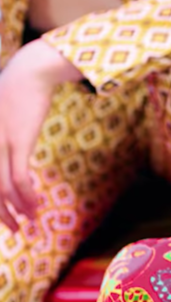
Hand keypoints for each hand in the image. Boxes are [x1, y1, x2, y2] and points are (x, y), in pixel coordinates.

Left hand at [0, 39, 82, 230]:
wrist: (30, 72)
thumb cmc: (13, 93)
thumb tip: (3, 157)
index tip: (3, 216)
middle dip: (0, 214)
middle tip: (13, 229)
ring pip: (0, 190)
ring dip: (15, 212)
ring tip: (27, 224)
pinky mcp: (17, 142)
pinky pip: (19, 179)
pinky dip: (27, 198)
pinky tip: (36, 208)